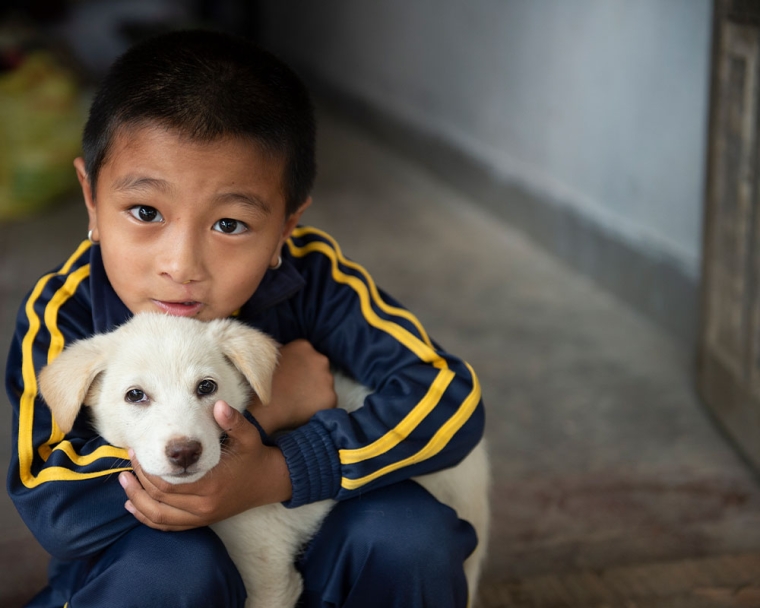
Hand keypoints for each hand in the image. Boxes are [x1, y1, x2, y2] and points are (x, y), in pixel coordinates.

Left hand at [119, 400, 290, 530]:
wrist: (270, 481)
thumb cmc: (255, 456)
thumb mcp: (248, 436)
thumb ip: (233, 421)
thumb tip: (218, 404)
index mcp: (211, 484)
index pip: (167, 483)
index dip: (147, 469)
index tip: (136, 452)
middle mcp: (204, 506)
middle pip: (158, 499)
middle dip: (138, 481)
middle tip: (127, 463)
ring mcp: (202, 517)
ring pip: (159, 516)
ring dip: (138, 502)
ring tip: (124, 483)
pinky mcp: (201, 521)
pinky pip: (169, 525)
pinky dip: (149, 518)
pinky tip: (135, 506)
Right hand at [251, 339, 336, 434]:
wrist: (264, 408)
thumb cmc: (262, 383)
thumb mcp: (270, 358)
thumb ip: (284, 354)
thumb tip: (287, 355)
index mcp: (304, 346)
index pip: (306, 355)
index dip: (299, 367)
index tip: (291, 377)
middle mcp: (320, 359)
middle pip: (318, 368)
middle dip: (310, 378)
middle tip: (295, 390)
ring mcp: (327, 378)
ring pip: (324, 385)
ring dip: (316, 392)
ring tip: (298, 401)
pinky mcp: (331, 398)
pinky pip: (327, 402)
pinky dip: (319, 406)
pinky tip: (304, 410)